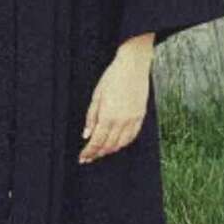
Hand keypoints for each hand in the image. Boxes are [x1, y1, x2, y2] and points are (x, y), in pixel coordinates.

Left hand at [79, 43, 151, 163]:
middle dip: (98, 153)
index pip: (97, 141)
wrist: (133, 66)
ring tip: (101, 152)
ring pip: (121, 144)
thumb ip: (91, 117)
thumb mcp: (96, 96)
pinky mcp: (141, 116)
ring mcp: (133, 120)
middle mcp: (122, 121)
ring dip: (110, 150)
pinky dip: (123, 143)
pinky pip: (132, 136)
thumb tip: (86, 135)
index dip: (89, 152)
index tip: (83, 158)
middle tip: (89, 157)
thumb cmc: (112, 77)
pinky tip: (117, 144)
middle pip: (109, 145)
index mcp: (108, 116)